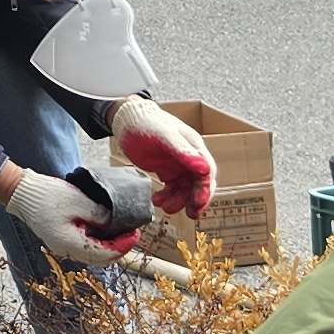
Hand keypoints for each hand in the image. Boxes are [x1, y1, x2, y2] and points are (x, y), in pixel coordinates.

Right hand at [1, 167, 143, 265]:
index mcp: (69, 243)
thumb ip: (99, 215)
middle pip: (101, 258)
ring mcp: (63, 247)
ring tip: (123, 231)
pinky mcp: (62, 241)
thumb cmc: (47, 195)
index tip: (136, 233)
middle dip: (119, 247)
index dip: (123, 245)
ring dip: (110, 245)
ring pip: (94, 254)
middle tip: (133, 233)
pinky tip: (107, 229)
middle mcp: (66, 250)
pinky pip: (86, 247)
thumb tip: (116, 224)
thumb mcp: (78, 201)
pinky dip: (99, 241)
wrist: (21, 192)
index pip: (104, 254)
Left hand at [109, 96, 217, 219]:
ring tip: (165, 207)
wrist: (127, 120)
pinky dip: (167, 197)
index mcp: (195, 148)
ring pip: (186, 190)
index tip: (198, 204)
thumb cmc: (146, 123)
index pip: (207, 173)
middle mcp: (190, 158)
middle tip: (191, 214)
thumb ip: (183, 152)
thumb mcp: (164, 136)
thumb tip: (205, 169)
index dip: (205, 190)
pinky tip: (157, 200)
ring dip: (179, 201)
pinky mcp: (168, 171)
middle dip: (196, 200)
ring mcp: (179, 166)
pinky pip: (173, 189)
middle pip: (200, 184)